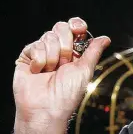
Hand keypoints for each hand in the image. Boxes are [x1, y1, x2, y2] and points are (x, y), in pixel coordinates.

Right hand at [12, 17, 110, 133]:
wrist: (46, 108)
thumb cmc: (68, 94)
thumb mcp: (85, 70)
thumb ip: (94, 51)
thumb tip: (105, 38)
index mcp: (74, 53)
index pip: (75, 28)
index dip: (77, 25)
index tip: (80, 30)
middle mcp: (58, 51)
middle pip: (61, 27)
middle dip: (65, 45)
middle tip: (64, 63)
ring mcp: (42, 53)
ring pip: (48, 36)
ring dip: (53, 56)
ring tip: (51, 72)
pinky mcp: (27, 57)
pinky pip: (35, 46)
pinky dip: (40, 60)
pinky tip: (39, 72)